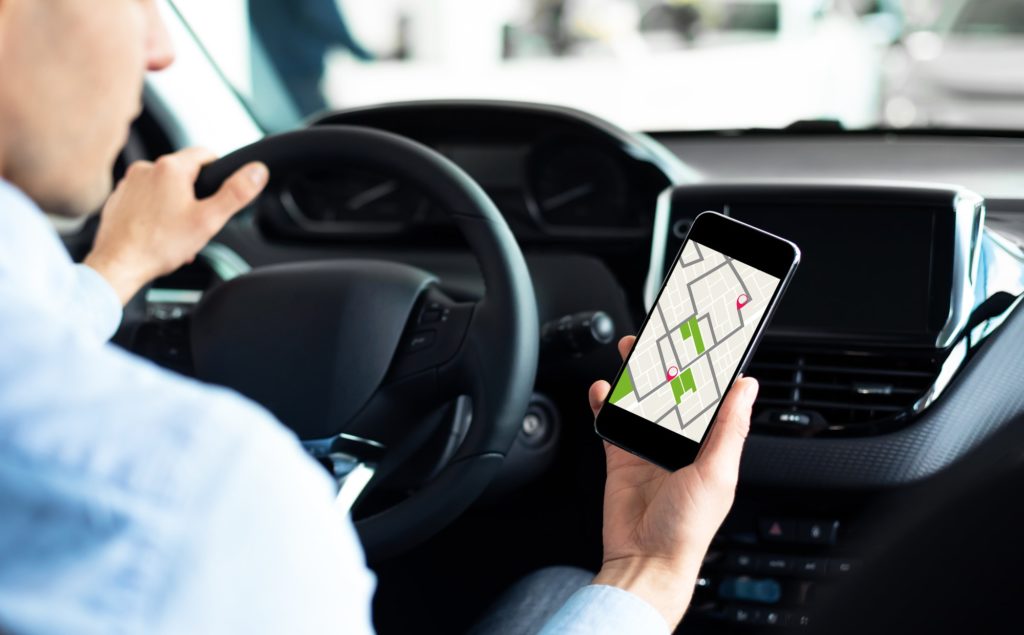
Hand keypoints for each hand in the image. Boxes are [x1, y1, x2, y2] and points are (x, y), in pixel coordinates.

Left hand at [84, 147, 268, 303]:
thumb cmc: (159, 245)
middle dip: (195, 195)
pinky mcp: (118, 199)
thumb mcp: (209, 220)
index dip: (218, 172)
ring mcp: (129, 183)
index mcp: (171, 168)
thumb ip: (236, 193)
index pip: (205, 153)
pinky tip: (159, 234)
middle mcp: (146, 169)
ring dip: (175, 205)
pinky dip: (155, 213)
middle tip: (198, 222)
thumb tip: (257, 172)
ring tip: (177, 233)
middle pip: (184, 173)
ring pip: (164, 187)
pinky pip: (145, 199)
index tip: (219, 193)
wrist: (118, 265)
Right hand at [589, 335, 758, 627]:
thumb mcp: (717, 473)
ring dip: (635, 377)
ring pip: (642, 402)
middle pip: (673, 392)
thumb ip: (729, 428)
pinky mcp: (622, 458)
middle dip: (665, 363)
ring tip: (629, 352)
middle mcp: (682, 445)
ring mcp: (650, 450)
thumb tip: (747, 387)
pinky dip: (605, 405)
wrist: (646, 560)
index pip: (711, 396)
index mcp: (711, 445)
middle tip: (658, 336)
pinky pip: (612, 424)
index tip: (701, 338)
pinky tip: (603, 390)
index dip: (706, 367)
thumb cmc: (687, 528)